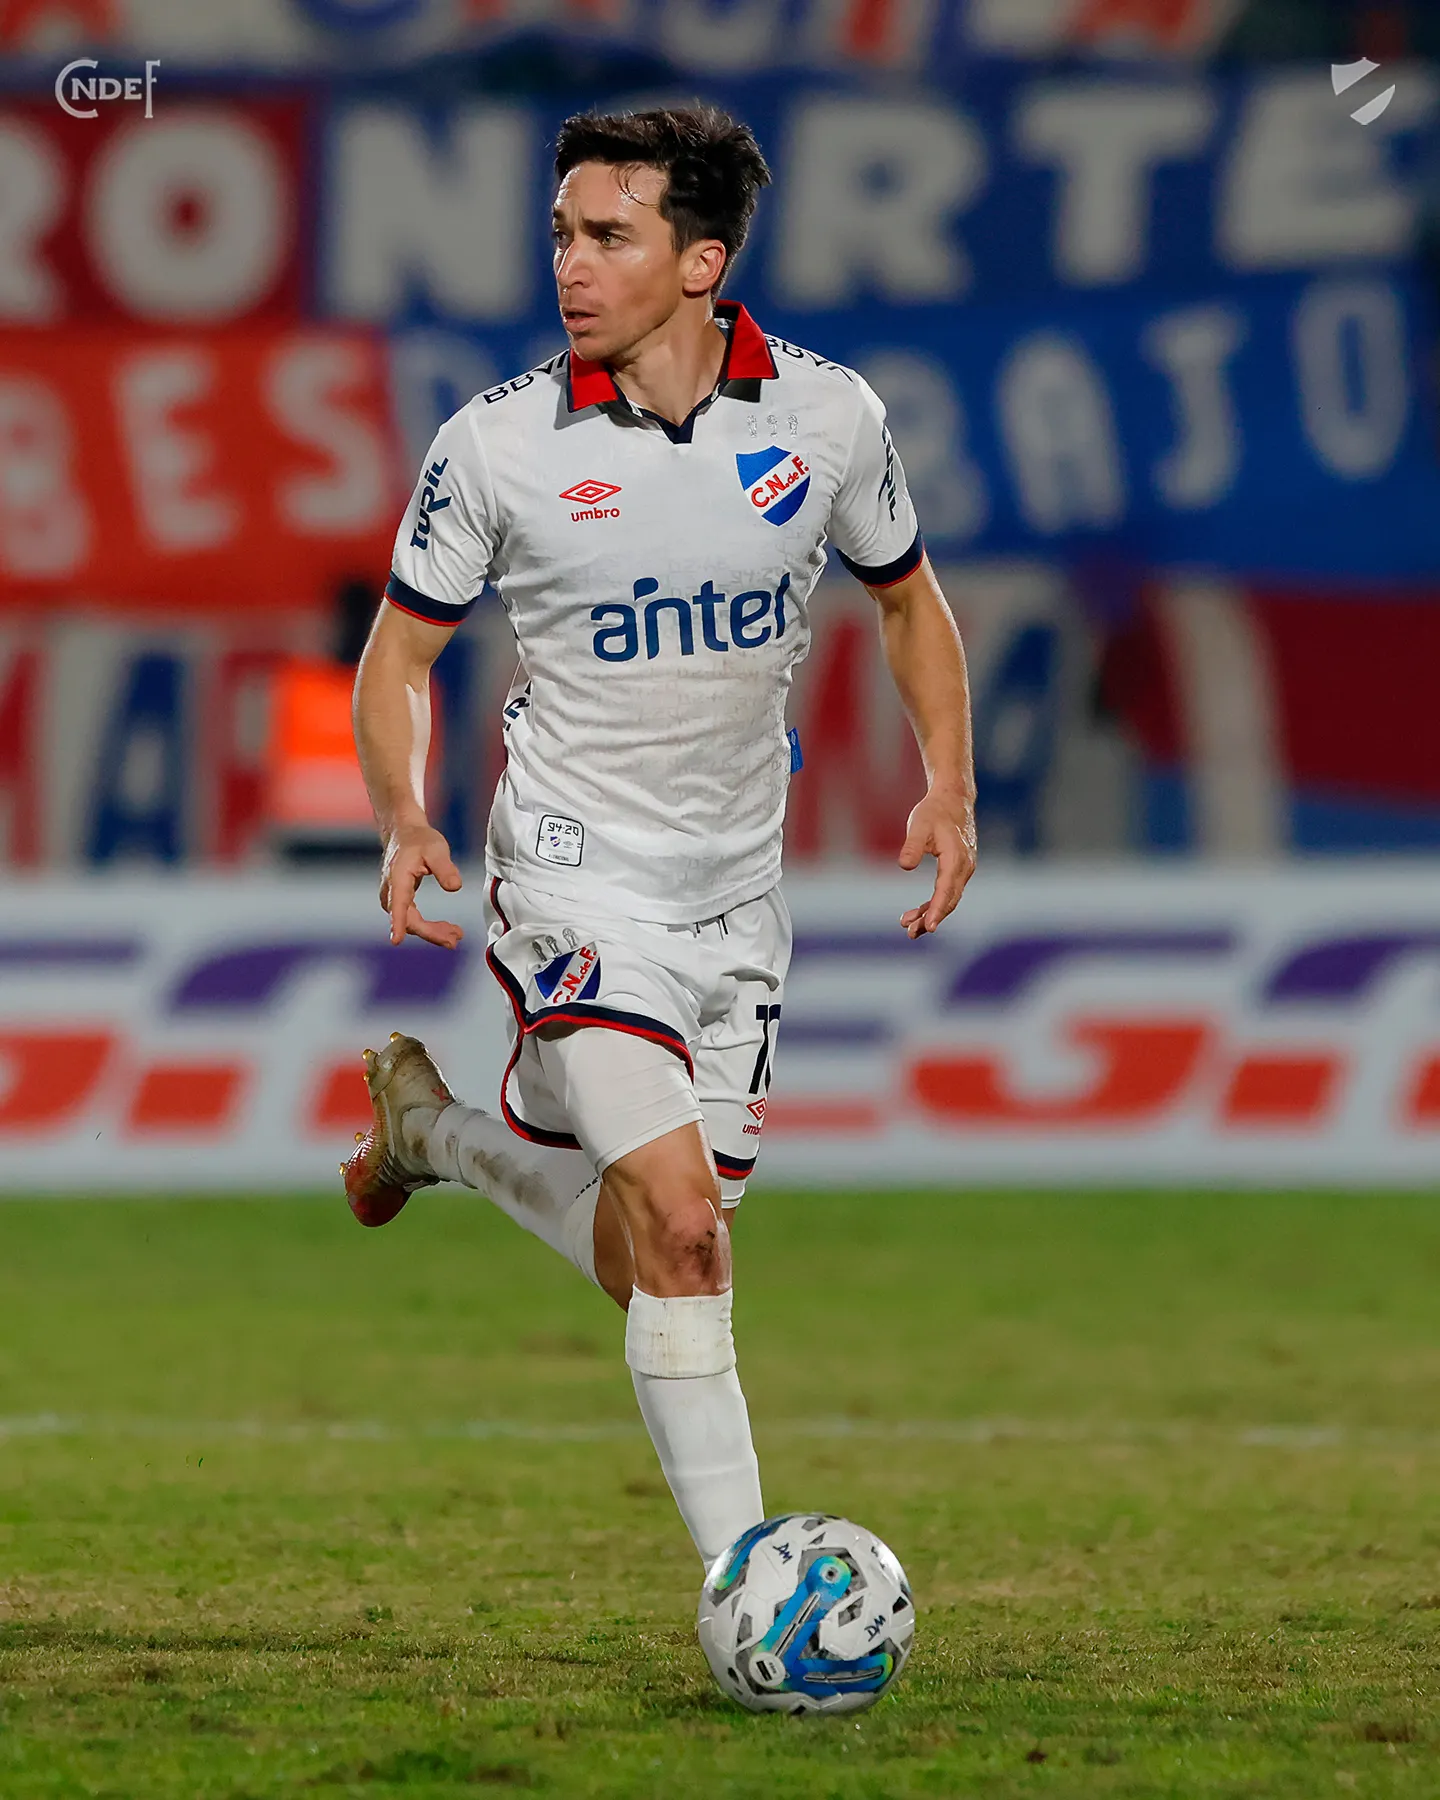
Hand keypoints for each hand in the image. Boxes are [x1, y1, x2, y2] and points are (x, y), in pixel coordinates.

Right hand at [379, 822, 463, 948]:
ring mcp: (393, 898)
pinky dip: (429, 926)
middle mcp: (391, 891)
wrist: (405, 833)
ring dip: (432, 932)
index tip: (396, 940)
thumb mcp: (437, 849)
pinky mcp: (400, 901)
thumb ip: (445, 868)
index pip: (397, 903)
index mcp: (398, 878)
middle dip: (431, 932)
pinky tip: (446, 929)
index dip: (397, 923)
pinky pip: (412, 919)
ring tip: (456, 935)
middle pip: (408, 920)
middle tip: (455, 938)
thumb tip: (454, 887)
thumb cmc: (420, 840)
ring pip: (411, 923)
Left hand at [898, 789, 976, 937]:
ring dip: (931, 914)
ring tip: (908, 927)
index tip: (930, 927)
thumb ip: (912, 845)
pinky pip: (947, 892)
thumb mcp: (919, 824)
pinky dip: (934, 904)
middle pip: (950, 900)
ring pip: (949, 899)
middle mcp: (964, 867)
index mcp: (956, 857)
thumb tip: (904, 866)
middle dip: (932, 918)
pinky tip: (918, 913)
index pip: (947, 889)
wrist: (953, 799)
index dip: (938, 910)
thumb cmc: (934, 811)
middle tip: (910, 932)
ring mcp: (963, 870)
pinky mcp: (958, 870)